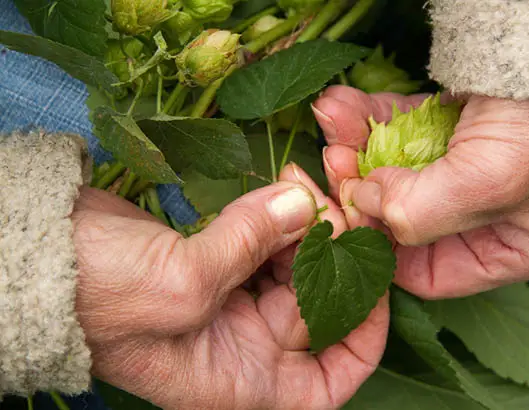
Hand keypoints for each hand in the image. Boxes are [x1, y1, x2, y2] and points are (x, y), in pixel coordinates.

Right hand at [72, 164, 387, 409]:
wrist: (34, 256)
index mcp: (238, 379)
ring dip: (309, 223)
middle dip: (334, 253)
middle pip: (319, 304)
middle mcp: (242, 345)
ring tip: (306, 181)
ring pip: (296, 264)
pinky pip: (268, 238)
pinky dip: (281, 212)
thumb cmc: (94, 297)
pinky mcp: (219, 260)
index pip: (328, 380)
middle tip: (334, 201)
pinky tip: (286, 183)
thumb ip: (251, 243)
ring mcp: (231, 300)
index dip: (363, 338)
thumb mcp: (178, 283)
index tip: (374, 283)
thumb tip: (304, 203)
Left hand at [313, 86, 528, 298]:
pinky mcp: (452, 128)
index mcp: (518, 247)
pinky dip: (367, 119)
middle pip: (403, 219)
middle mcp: (492, 214)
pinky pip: (398, 133)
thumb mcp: (490, 181)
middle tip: (333, 164)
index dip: (383, 251)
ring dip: (356, 148)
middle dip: (362, 191)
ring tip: (331, 120)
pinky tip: (339, 104)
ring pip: (394, 173)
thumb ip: (422, 213)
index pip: (432, 274)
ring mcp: (470, 169)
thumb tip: (365, 204)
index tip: (350, 218)